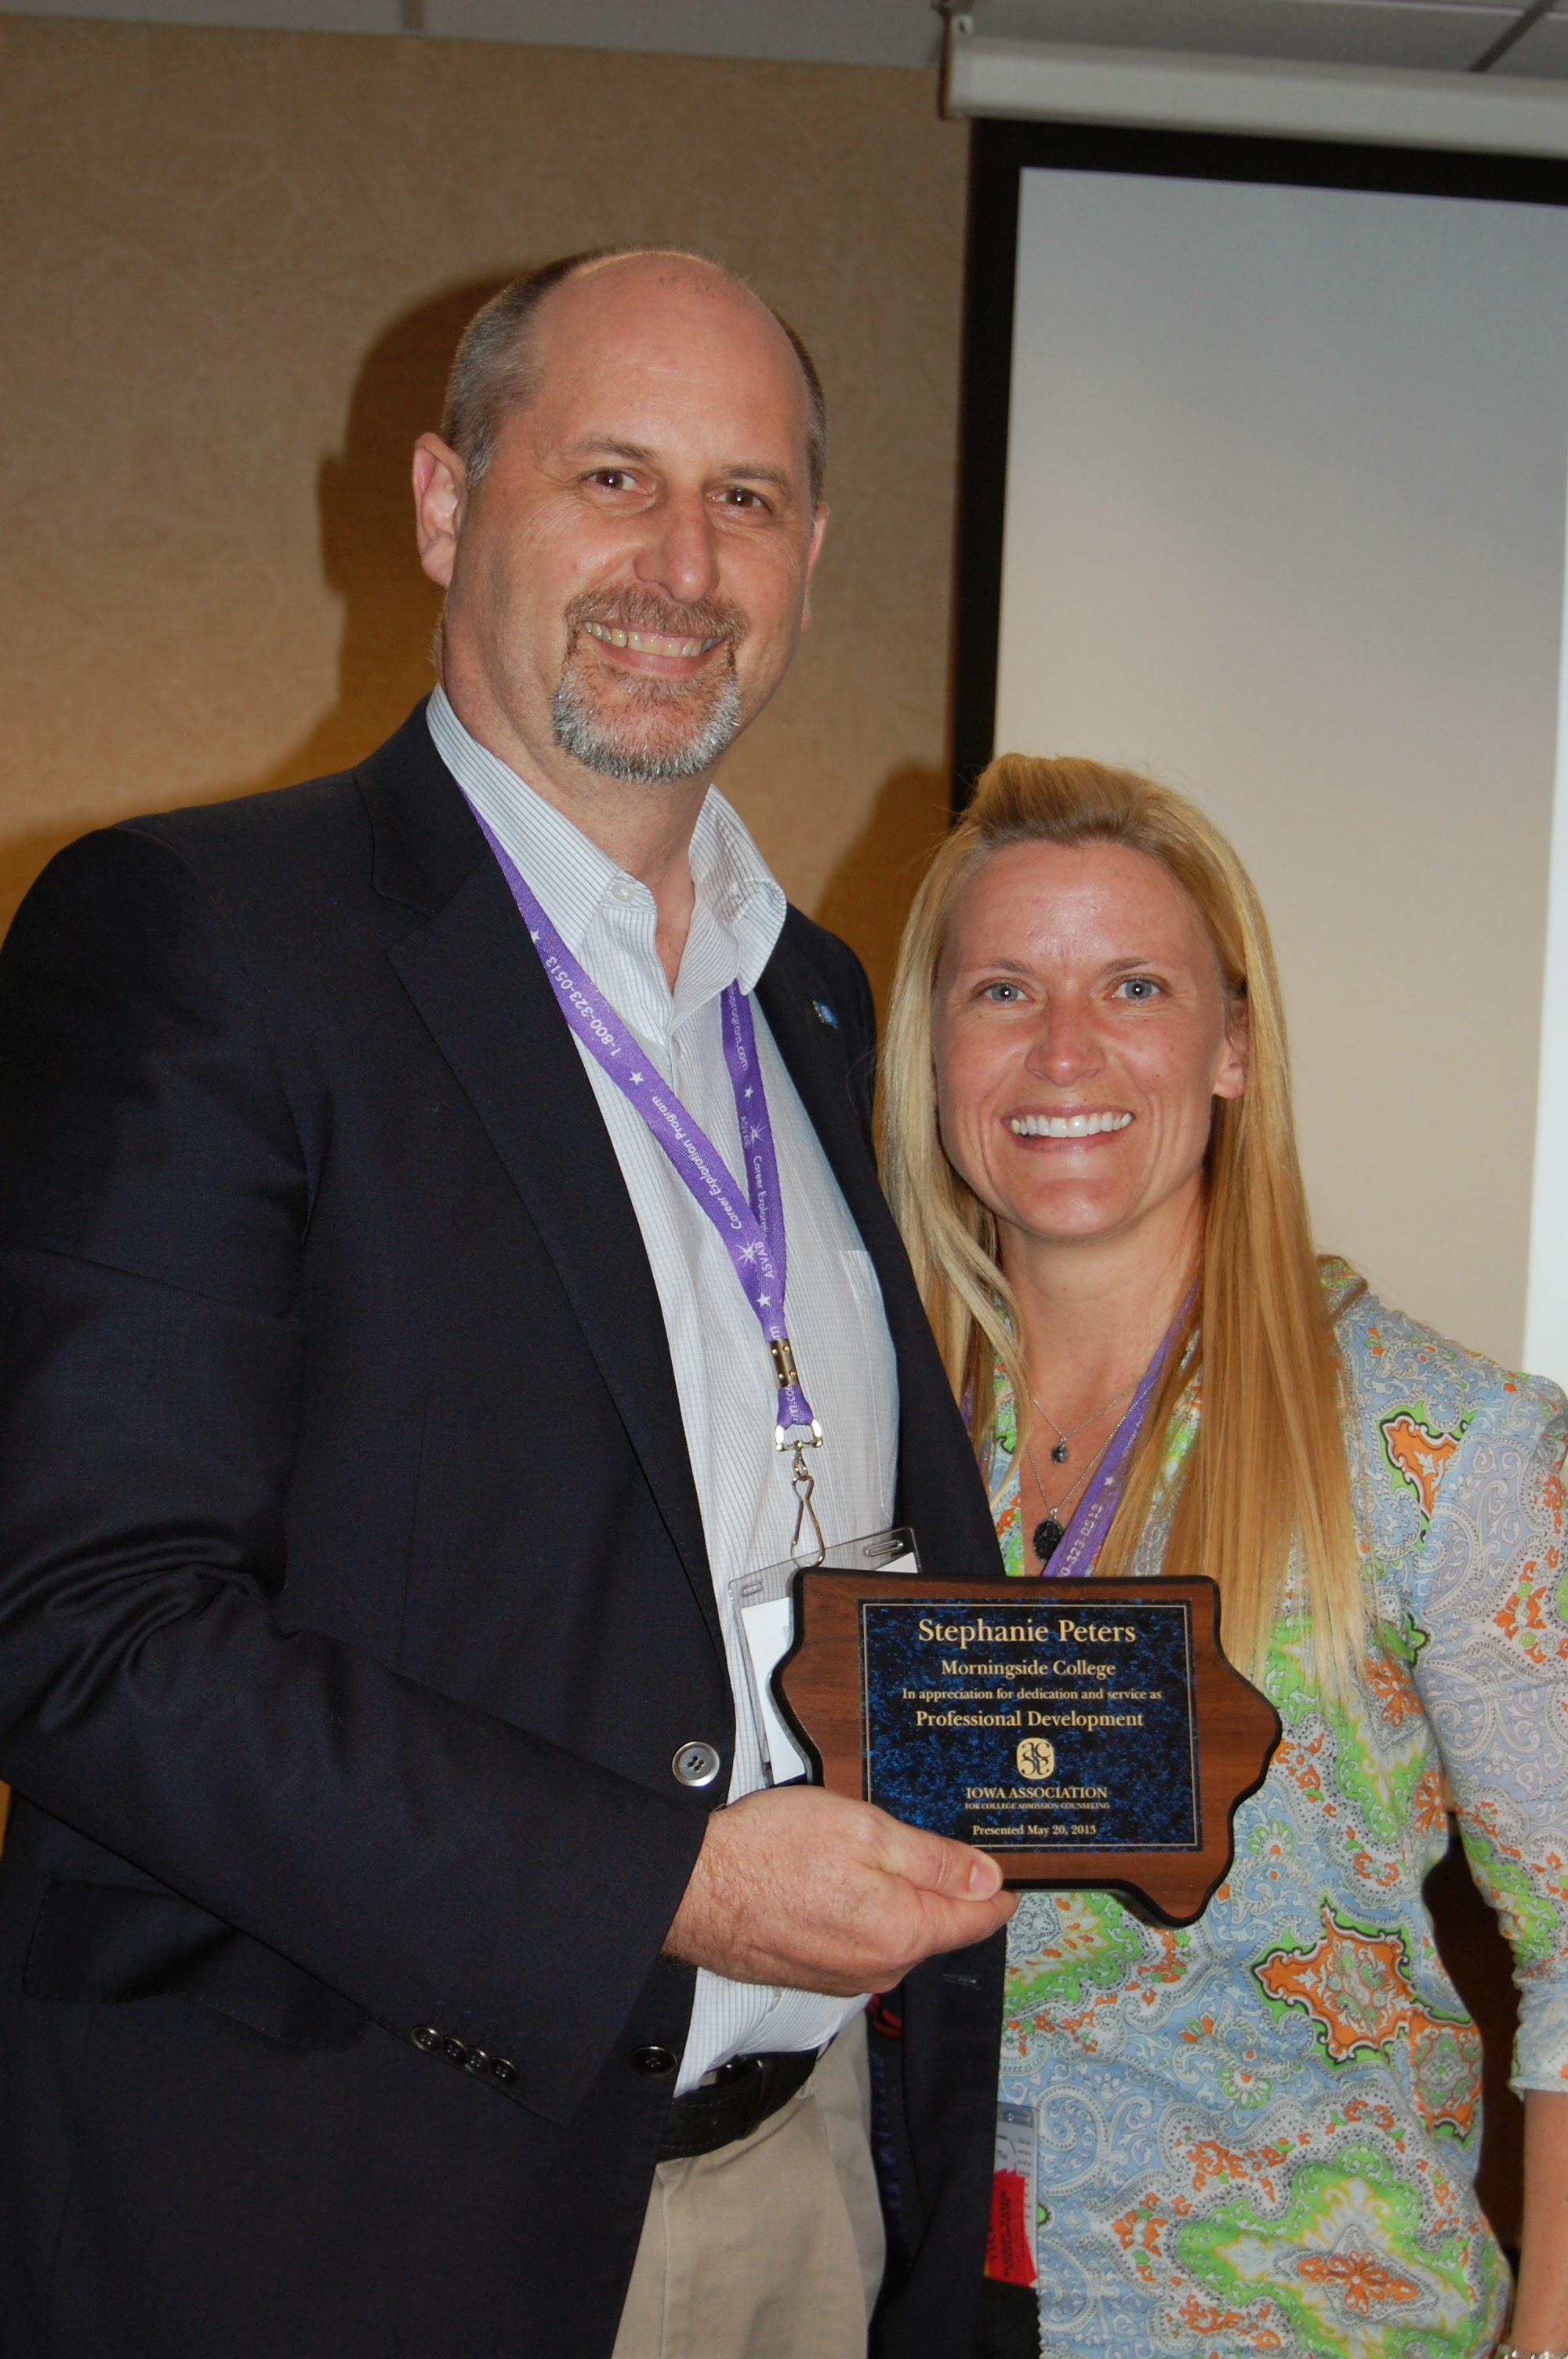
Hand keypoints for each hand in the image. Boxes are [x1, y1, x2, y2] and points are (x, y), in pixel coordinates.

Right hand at [663, 1786, 1016, 1994]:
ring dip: (895, 1902)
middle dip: (938, 1890)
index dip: (996, 1893)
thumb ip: (934, 1859)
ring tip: (865, 1856)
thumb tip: (988, 1878)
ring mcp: (844, 1978)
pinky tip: (832, 1884)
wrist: (694, 1888)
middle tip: (923, 1844)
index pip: (976, 1920)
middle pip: (935, 1928)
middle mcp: (879, 1969)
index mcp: (903, 1932)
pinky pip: (858, 1946)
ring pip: (895, 1937)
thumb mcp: (867, 1830)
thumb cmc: (770, 1852)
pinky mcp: (813, 1976)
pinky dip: (860, 1917)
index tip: (1008, 1879)